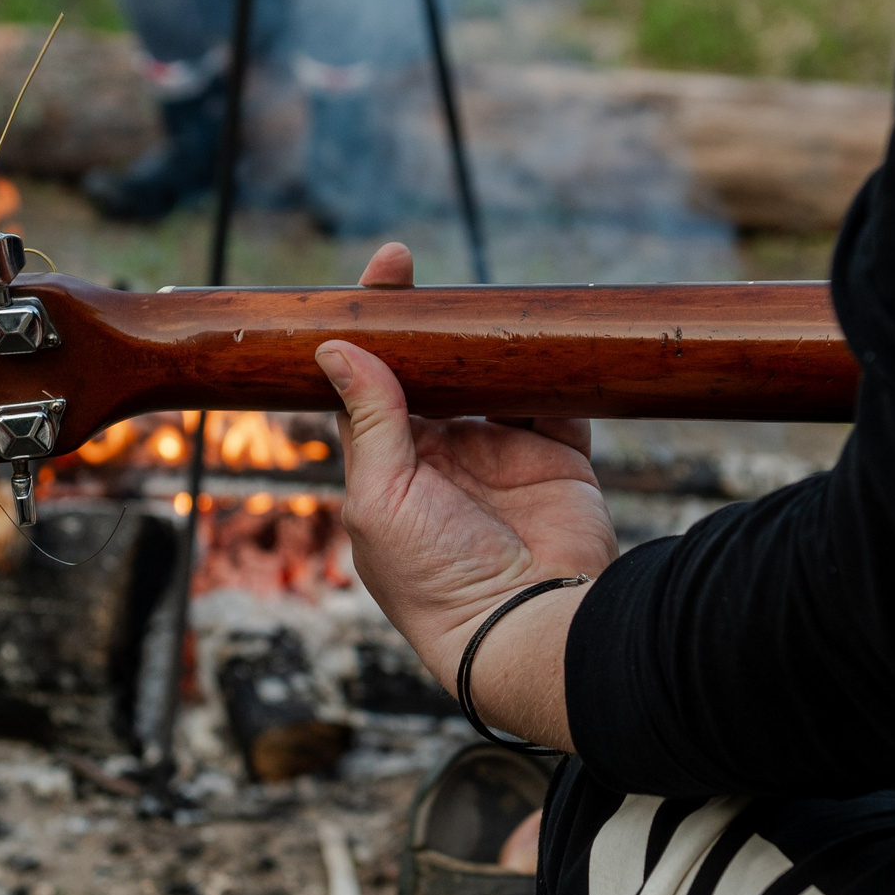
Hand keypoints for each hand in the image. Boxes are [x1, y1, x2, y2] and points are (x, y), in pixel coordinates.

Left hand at [317, 243, 616, 746]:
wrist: (525, 625)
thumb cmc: (435, 578)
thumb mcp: (380, 496)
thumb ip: (367, 419)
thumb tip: (335, 347)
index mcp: (390, 474)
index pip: (371, 387)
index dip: (371, 332)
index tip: (380, 277)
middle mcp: (445, 462)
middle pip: (431, 373)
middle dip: (426, 324)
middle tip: (412, 269)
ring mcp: (503, 458)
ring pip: (493, 379)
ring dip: (487, 341)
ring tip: (477, 295)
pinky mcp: (559, 460)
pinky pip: (559, 398)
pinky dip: (554, 366)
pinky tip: (539, 329)